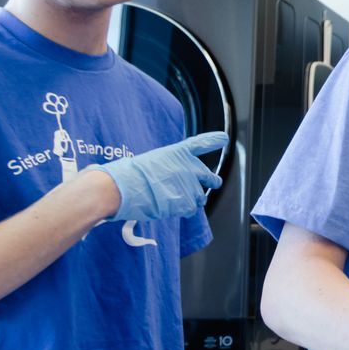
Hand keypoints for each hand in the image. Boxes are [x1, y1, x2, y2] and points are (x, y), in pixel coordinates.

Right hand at [90, 131, 226, 221]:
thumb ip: (169, 167)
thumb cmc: (130, 175)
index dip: (213, 140)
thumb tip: (173, 179)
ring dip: (192, 199)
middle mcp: (189, 167)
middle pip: (209, 176)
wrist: (124, 188)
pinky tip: (169, 206)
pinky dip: (182, 210)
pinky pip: (191, 209)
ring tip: (174, 199)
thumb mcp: (150, 161)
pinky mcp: (187, 202)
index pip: (201, 144)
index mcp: (178, 152)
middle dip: (211, 181)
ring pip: (200, 196)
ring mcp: (190, 185)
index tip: (224, 138)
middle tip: (212, 183)